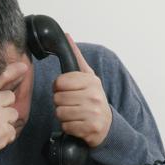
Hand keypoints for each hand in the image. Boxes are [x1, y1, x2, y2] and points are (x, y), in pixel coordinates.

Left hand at [53, 33, 112, 147]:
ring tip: (74, 112)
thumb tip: (67, 35)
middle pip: (58, 98)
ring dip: (63, 115)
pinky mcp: (90, 129)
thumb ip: (76, 57)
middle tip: (71, 102)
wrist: (107, 123)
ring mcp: (93, 113)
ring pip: (60, 112)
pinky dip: (68, 126)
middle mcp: (94, 96)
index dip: (58, 87)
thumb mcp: (88, 76)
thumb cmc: (93, 98)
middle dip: (60, 102)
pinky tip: (77, 123)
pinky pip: (66, 126)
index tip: (65, 89)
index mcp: (91, 81)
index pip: (60, 82)